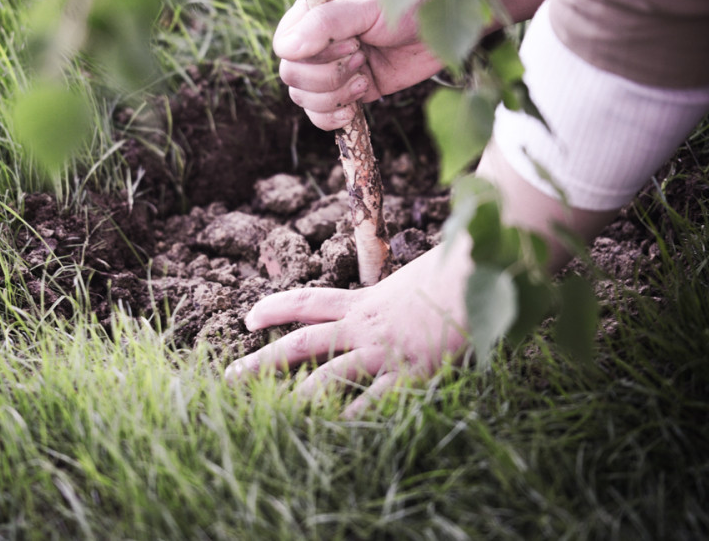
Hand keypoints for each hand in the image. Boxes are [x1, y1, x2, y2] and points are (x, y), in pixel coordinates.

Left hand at [225, 240, 471, 416]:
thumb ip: (394, 292)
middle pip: (301, 343)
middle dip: (262, 361)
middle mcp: (363, 326)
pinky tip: (329, 435)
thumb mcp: (411, 278)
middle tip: (229, 378)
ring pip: (327, 376)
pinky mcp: (409, 374)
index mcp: (363, 301)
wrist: (479, 274)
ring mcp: (383, 351)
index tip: (249, 317)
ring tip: (268, 414)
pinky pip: (372, 402)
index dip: (276, 308)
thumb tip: (396, 291)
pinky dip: (350, 418)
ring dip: (295, 397)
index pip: (307, 300)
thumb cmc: (452, 272)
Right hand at [274, 0, 444, 130]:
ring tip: (365, 78)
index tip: (351, 44)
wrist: (443, 24)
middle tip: (362, 58)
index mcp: (311, 14)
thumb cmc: (407, 0)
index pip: (284, 48)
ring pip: (305, 99)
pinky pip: (321, 116)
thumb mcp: (366, 6)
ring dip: (334, 96)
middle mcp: (316, 44)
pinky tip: (354, 108)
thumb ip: (325, 25)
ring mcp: (331, 70)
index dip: (312, 56)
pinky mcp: (348, 92)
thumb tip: (285, 49)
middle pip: (292, 77)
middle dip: (327, 77)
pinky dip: (333, 118)